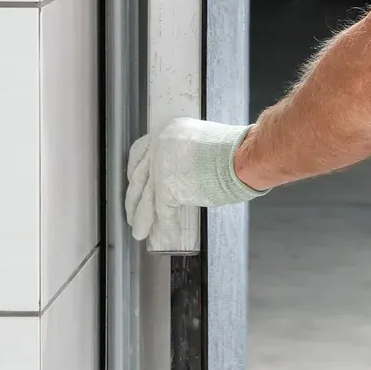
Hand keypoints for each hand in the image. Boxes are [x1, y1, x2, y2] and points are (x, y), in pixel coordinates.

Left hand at [125, 117, 265, 243]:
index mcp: (167, 132)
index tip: (132, 181)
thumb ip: (185, 154)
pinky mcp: (167, 189)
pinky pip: (163, 213)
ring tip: (140, 230)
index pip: (140, 153)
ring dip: (142, 217)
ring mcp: (160, 169)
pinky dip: (165, 227)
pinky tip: (164, 237)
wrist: (238, 156)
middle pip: (139, 178)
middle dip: (134, 197)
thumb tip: (182, 172)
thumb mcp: (200, 142)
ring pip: (146, 198)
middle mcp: (159, 148)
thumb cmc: (231, 149)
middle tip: (132, 208)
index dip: (135, 171)